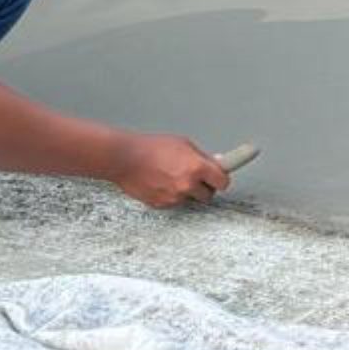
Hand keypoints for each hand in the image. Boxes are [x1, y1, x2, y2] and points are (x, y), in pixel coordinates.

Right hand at [113, 132, 230, 207]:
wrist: (125, 159)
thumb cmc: (152, 148)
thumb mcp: (184, 144)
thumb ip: (202, 157)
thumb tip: (217, 163)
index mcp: (197, 168)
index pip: (223, 182)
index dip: (221, 179)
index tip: (220, 178)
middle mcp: (188, 185)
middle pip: (208, 195)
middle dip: (205, 186)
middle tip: (196, 176)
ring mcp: (174, 197)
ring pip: (190, 199)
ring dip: (187, 191)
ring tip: (173, 175)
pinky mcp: (162, 205)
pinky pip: (174, 202)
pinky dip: (172, 195)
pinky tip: (162, 182)